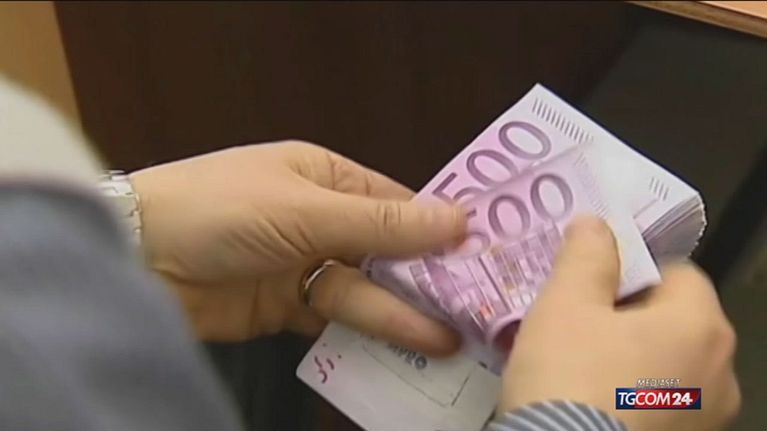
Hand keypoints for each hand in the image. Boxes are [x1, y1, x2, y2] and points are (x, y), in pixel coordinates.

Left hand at [129, 141, 464, 355]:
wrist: (135, 259)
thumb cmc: (221, 211)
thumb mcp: (305, 211)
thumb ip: (381, 223)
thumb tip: (459, 219)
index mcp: (324, 176)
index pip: (394, 202)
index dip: (436, 229)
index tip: (482, 258)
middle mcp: (318, 218)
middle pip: (383, 251)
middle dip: (425, 279)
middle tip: (476, 309)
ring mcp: (301, 265)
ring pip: (363, 291)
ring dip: (400, 314)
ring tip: (448, 341)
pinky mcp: (285, 308)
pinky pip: (334, 321)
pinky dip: (363, 336)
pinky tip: (400, 351)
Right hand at [498, 216, 739, 430]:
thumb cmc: (570, 375)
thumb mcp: (566, 303)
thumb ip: (587, 255)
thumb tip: (597, 225)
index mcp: (701, 325)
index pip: (676, 272)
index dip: (631, 269)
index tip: (590, 284)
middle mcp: (721, 372)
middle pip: (676, 320)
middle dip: (630, 314)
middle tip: (579, 321)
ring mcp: (709, 418)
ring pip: (669, 364)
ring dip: (634, 356)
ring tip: (582, 364)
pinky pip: (663, 402)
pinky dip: (635, 394)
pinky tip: (595, 400)